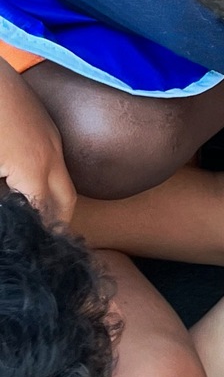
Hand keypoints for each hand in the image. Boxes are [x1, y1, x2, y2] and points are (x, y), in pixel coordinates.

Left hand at [0, 60, 75, 224]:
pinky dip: (46, 178)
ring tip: (31, 214)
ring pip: (61, 180)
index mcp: (34, 169)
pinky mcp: (43, 125)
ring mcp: (50, 137)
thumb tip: (11, 212)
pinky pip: (53, 160)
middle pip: (65, 201)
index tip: (36, 251)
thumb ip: (3, 196)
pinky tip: (21, 180)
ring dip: (51, 199)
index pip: (45, 215)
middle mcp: (51, 155)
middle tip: (42, 240)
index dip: (40, 235)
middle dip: (57, 222)